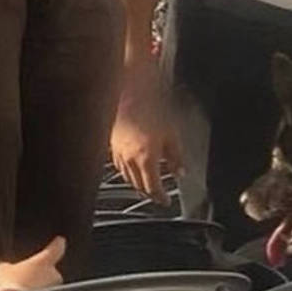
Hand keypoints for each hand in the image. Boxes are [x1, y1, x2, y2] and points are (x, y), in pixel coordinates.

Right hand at [0, 236, 66, 290]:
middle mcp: (55, 275)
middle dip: (43, 274)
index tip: (60, 241)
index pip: (57, 248)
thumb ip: (9, 266)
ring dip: (41, 289)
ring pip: (50, 287)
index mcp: (45, 261)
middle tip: (28, 278)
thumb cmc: (10, 286)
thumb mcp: (3, 270)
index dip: (58, 244)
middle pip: (52, 271)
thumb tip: (7, 267)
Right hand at [110, 56, 182, 204]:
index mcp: (146, 158)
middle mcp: (129, 158)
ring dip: (137, 184)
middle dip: (149, 193)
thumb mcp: (171, 133)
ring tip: (146, 186)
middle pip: (138, 186)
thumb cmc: (151, 106)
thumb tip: (180, 171)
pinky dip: (127, 171)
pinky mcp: (111, 144)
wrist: (129, 89)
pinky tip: (132, 169)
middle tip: (157, 196)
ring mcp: (118, 152)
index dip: (160, 197)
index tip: (165, 201)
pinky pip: (119, 165)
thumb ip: (176, 156)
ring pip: (127, 177)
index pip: (152, 187)